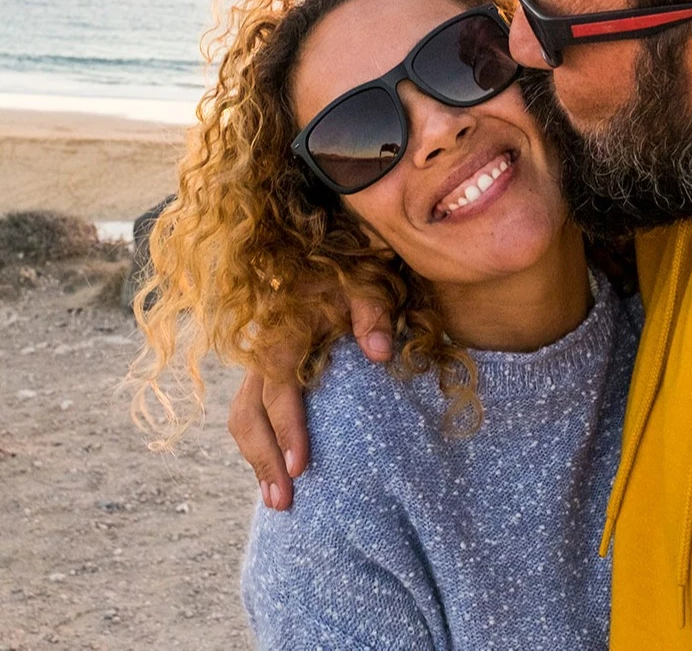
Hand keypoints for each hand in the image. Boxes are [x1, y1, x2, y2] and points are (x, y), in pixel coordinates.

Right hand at [227, 294, 395, 509]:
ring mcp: (259, 364)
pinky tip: (275, 472)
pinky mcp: (265, 372)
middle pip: (248, 413)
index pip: (278, 390)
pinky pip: (250, 413)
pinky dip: (259, 444)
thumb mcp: (366, 284)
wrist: (321, 255)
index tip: (301, 467)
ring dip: (256, 459)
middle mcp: (261, 352)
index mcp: (282, 334)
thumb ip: (374, 313)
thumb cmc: (350, 273)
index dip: (287, 429)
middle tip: (283, 503)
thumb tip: (381, 352)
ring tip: (276, 501)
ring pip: (242, 417)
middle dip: (263, 460)